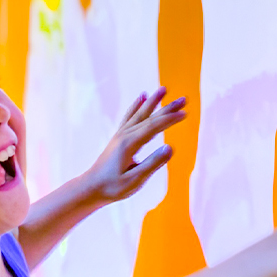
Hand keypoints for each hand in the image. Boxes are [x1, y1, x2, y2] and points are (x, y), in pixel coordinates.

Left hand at [80, 88, 184, 204]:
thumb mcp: (134, 180)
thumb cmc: (113, 187)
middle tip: (184, 99)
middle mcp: (124, 135)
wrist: (91, 187)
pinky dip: (136, 105)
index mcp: (129, 144)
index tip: (185, 113)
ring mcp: (120, 134)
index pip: (154, 127)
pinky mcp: (118, 137)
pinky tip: (142, 97)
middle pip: (149, 117)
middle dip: (167, 108)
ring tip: (163, 89)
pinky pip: (129, 116)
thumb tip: (170, 147)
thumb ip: (152, 164)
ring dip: (153, 101)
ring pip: (140, 113)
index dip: (170, 119)